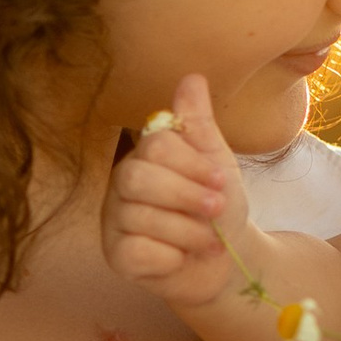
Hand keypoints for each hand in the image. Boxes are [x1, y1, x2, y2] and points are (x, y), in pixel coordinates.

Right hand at [101, 73, 250, 317]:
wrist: (226, 263)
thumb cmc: (216, 210)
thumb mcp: (216, 163)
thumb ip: (198, 124)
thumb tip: (192, 77)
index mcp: (144, 158)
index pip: (154, 145)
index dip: (191, 163)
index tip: (219, 179)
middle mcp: (121, 187)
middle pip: (137, 178)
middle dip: (186, 196)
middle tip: (216, 209)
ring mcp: (114, 222)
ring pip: (140, 218)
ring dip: (188, 232)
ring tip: (210, 240)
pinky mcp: (117, 257)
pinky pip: (136, 251)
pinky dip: (169, 256)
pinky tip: (181, 258)